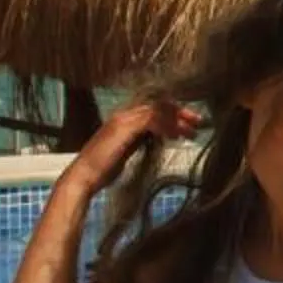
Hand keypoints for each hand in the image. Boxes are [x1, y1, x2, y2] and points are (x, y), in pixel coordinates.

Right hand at [76, 97, 199, 184]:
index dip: (173, 113)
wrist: (84, 177)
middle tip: (199, 122)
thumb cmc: (103, 170)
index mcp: (124, 118)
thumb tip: (159, 138)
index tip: (190, 123)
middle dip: (180, 112)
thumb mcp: (127, 152)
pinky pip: (151, 119)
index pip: (154, 108)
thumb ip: (140, 142)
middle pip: (158, 104)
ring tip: (192, 131)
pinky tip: (176, 135)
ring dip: (177, 120)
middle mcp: (123, 114)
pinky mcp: (124, 127)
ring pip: (157, 110)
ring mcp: (123, 119)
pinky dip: (166, 126)